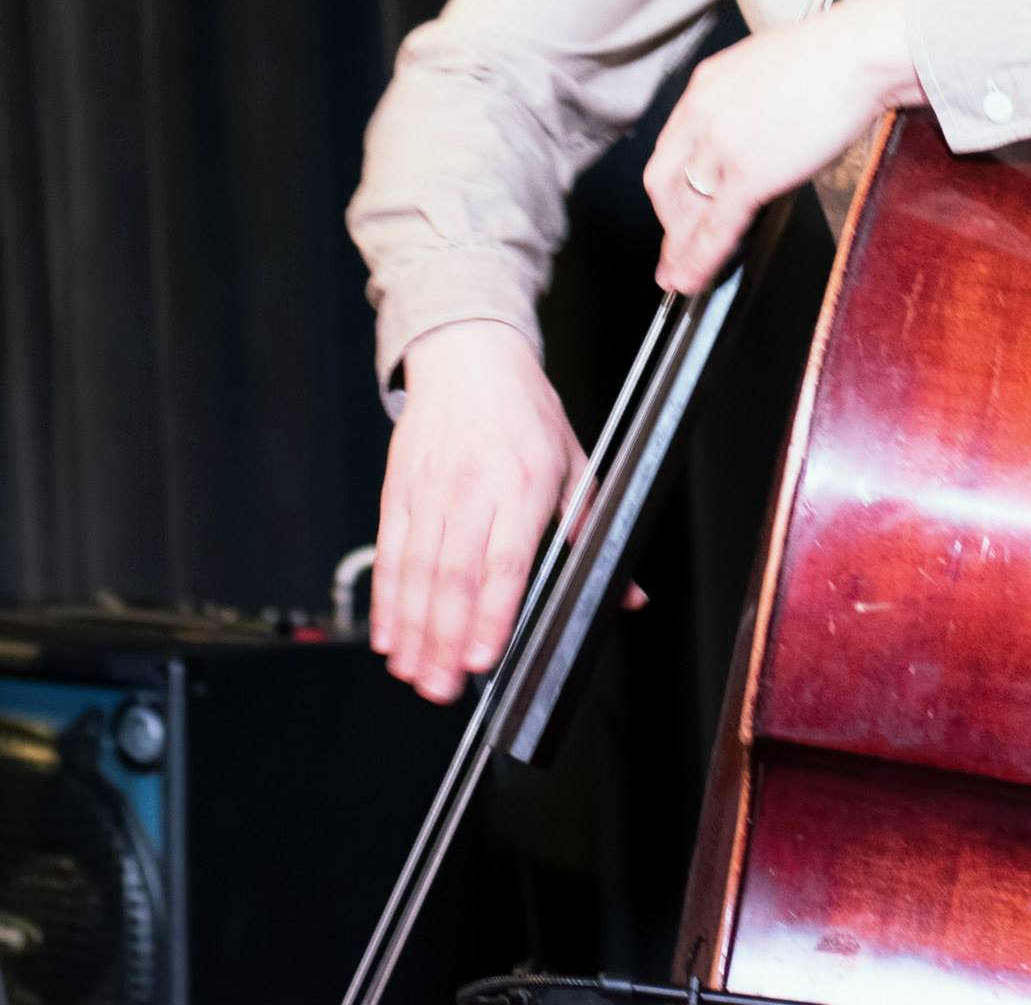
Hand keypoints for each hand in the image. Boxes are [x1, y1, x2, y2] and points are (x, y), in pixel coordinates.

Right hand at [372, 320, 586, 703]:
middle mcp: (472, 490)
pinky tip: (388, 636)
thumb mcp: (573, 460)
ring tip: (414, 674)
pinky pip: (390, 554)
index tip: (484, 657)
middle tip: (442, 688)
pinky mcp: (399, 492)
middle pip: (454, 577)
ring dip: (413, 631)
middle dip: (445, 641)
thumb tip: (629, 591)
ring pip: (416, 573)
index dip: (492, 614)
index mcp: (522, 484)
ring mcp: (430, 491)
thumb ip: (591, 530)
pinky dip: (387, 600)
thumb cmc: (524, 409)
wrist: (468, 356)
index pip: (505, 562)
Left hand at [644, 0, 923, 293]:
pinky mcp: (749, 175)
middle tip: (674, 249)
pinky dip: (699, 260)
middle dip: (669, 223)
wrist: (857, 52)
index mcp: (706, 86)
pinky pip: (715, 227)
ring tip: (679, 278)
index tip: (673, 207)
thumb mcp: (768, 69)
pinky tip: (692, 279)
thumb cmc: (833, 55)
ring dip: (680, 250)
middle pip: (666, 183)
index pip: (671, 148)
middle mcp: (702, 115)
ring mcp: (721, 146)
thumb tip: (760, 130)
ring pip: (685, 211)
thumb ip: (749, 102)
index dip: (668, 187)